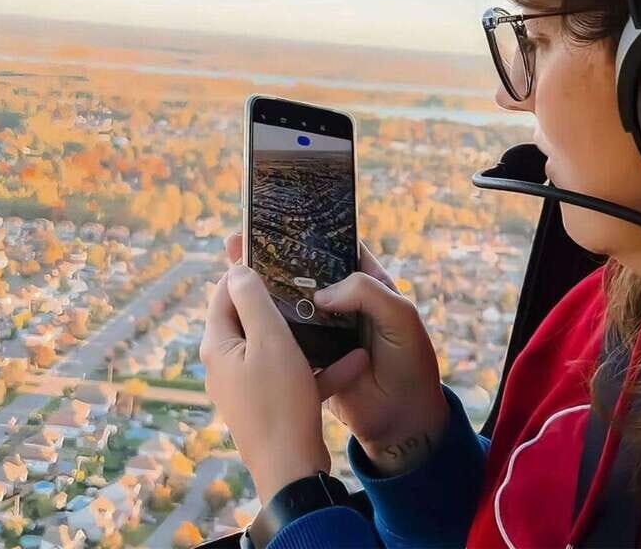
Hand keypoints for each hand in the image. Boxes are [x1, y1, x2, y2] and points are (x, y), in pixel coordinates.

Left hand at [200, 264, 330, 503]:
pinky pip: (293, 376)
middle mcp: (226, 365)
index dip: (247, 271)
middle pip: (251, 318)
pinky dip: (318, 369)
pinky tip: (353, 362)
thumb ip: (252, 300)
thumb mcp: (269, 340)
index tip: (276, 256)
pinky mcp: (269, 405)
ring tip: (335, 319)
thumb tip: (236, 268)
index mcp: (218, 345)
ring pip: (277, 347)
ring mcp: (247, 387)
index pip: (224, 293)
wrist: (292, 472)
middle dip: (282, 302)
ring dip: (308, 337)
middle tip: (310, 283)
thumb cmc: (279, 401)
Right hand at [223, 234, 448, 476]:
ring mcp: (325, 327)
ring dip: (265, 290)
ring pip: (290, 302)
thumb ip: (366, 293)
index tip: (278, 220)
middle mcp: (344, 300)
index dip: (310, 233)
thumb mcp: (399, 317)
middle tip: (240, 242)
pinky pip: (286, 335)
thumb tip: (321, 293)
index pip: (336, 248)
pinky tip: (241, 314)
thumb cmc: (410, 363)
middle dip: (275, 257)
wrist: (403, 420)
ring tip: (230, 271)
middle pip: (304, 272)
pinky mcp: (311, 354)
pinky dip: (266, 325)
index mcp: (368, 282)